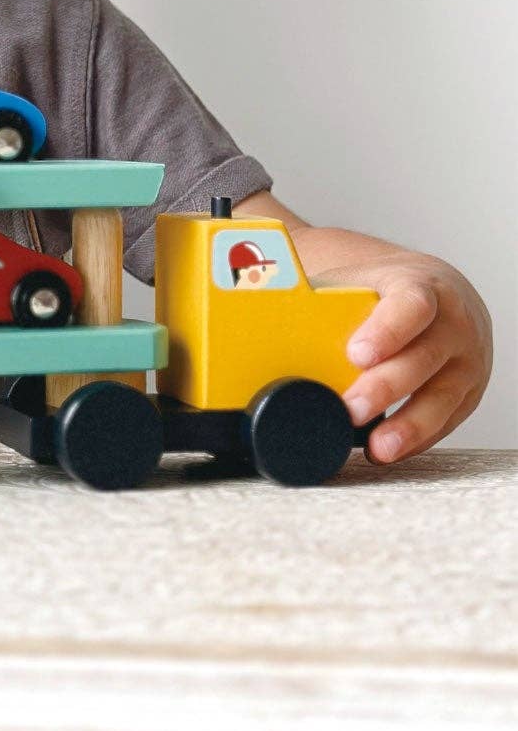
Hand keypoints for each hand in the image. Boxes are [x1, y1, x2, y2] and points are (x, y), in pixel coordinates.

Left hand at [326, 250, 492, 462]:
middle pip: (422, 359)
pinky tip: (389, 449)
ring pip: (442, 397)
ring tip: (377, 448)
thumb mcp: (362, 281)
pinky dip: (418, 438)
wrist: (438, 293)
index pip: (411, 306)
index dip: (386, 331)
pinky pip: (447, 420)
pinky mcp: (469, 393)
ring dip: (408, 426)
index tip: (356, 355)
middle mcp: (454, 324)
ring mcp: (468, 361)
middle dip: (384, 388)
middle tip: (349, 409)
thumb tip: (261, 311)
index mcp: (423, 286)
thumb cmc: (385, 289)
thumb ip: (324, 298)